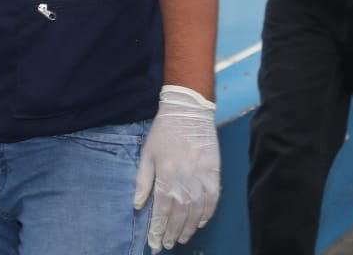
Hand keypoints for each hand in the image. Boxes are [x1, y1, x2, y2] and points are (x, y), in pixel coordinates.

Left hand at [133, 85, 220, 250]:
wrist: (188, 110)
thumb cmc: (164, 131)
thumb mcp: (147, 153)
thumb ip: (143, 180)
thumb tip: (137, 205)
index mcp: (165, 175)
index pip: (161, 210)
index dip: (158, 228)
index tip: (154, 242)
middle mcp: (184, 179)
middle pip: (179, 214)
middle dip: (172, 232)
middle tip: (167, 244)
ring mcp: (201, 177)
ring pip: (196, 211)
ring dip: (189, 228)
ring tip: (181, 238)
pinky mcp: (214, 173)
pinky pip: (212, 200)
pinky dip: (207, 214)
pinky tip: (201, 223)